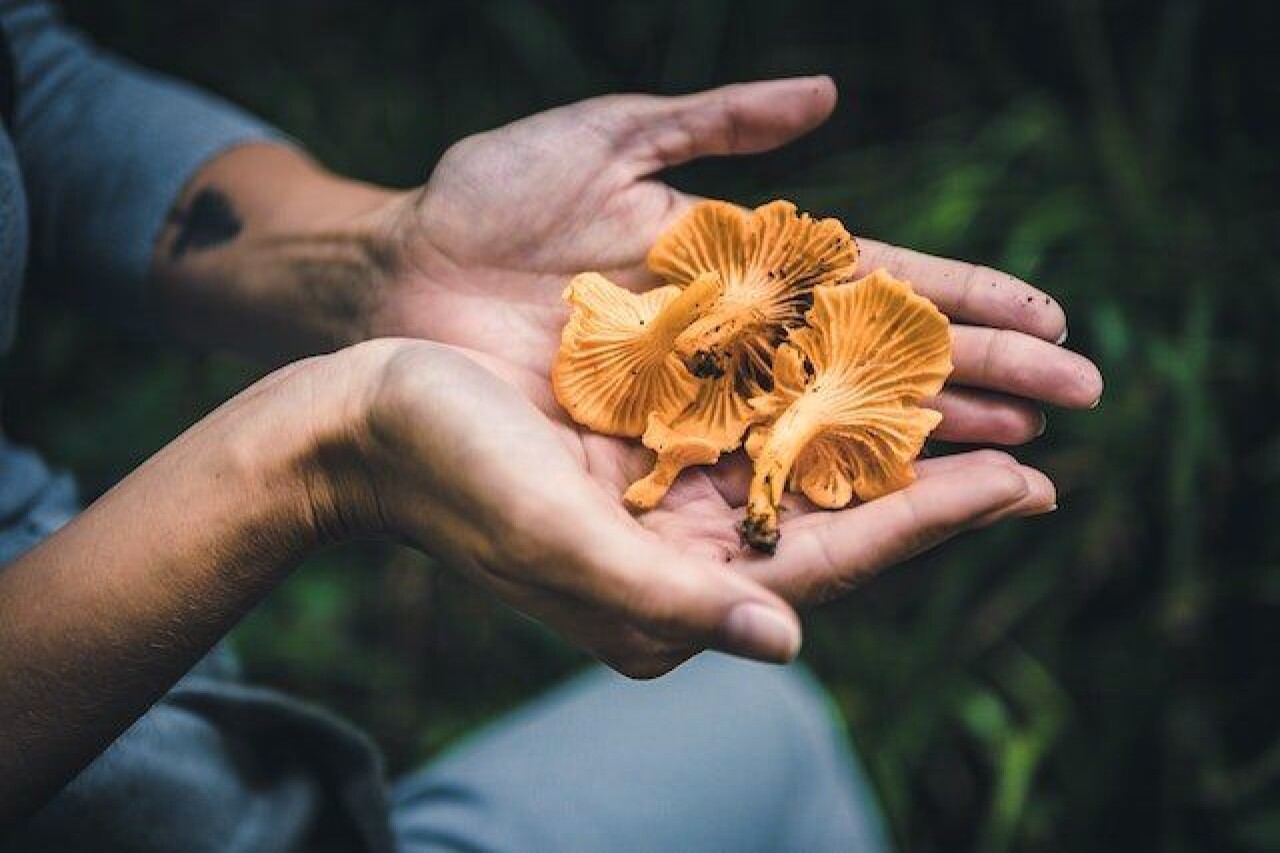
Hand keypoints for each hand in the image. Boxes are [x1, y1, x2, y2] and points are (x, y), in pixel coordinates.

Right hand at [311, 338, 1055, 676]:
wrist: (361, 423)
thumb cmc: (447, 475)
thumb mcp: (555, 538)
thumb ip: (666, 597)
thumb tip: (786, 643)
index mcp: (664, 597)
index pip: (827, 567)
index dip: (929, 525)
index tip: (1024, 488)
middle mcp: (677, 558)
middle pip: (835, 524)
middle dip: (934, 490)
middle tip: (1035, 455)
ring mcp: (663, 505)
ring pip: (806, 474)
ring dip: (889, 445)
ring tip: (976, 414)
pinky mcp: (645, 455)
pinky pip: (756, 432)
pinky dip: (818, 408)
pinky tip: (866, 379)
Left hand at [373, 76, 1103, 445]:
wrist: (396, 278)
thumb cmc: (489, 200)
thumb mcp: (604, 139)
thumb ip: (713, 120)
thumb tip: (828, 95)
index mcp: (738, 260)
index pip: (876, 279)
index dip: (963, 297)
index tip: (1049, 319)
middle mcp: (734, 338)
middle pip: (875, 360)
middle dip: (977, 377)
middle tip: (1076, 401)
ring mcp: (698, 399)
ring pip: (833, 423)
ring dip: (929, 439)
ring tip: (1021, 458)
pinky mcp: (651, 448)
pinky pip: (750, 471)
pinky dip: (824, 484)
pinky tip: (900, 502)